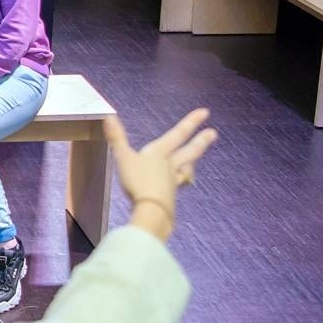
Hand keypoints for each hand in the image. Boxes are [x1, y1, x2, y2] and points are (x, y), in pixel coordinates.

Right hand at [101, 109, 217, 240]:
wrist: (151, 209)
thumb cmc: (138, 182)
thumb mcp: (123, 158)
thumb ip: (116, 138)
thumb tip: (109, 116)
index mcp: (160, 153)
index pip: (178, 134)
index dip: (191, 122)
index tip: (205, 112)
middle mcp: (170, 165)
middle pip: (190, 152)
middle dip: (201, 142)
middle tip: (214, 134)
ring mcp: (172, 182)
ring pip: (185, 170)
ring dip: (190, 165)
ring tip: (192, 165)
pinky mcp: (170, 196)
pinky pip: (177, 186)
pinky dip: (178, 183)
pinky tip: (177, 186)